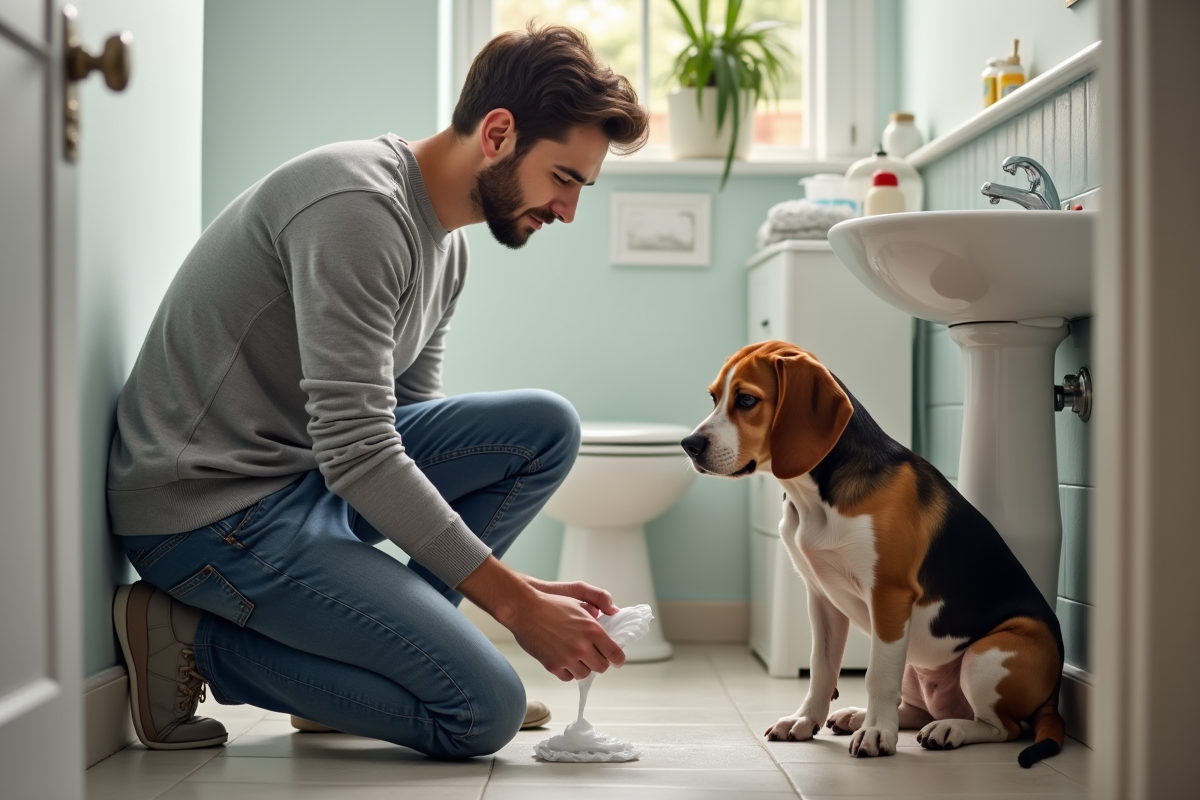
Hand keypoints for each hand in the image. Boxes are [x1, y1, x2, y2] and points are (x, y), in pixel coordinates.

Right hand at [457, 557, 624, 680]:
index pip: (614, 653)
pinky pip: (568, 677)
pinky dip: (568, 671)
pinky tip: (565, 659)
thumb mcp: (578, 599)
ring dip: (583, 667)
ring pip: (585, 674)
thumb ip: (599, 604)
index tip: (616, 659)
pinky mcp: (553, 666)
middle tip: (594, 655)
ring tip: (577, 656)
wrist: (524, 609)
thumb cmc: (551, 603)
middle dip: (600, 662)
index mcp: (592, 629)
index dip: (617, 658)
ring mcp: (567, 658)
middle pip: (602, 667)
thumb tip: (613, 612)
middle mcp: (582, 646)